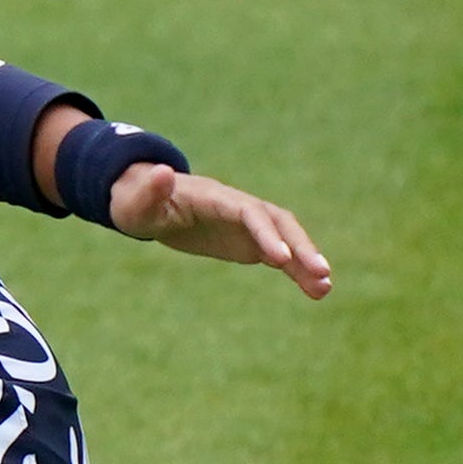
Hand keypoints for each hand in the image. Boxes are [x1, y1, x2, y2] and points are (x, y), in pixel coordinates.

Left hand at [110, 165, 332, 299]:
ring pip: (286, 240)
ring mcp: (248, 225)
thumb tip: (161, 171)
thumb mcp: (137, 201)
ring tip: (325, 289)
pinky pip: (280, 256)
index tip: (280, 259)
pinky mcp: (250, 242)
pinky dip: (298, 272)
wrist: (148, 205)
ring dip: (307, 261)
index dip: (265, 232)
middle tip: (320, 272)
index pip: (248, 213)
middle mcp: (240, 208)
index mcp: (216, 198)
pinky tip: (316, 292)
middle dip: (300, 246)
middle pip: (278, 223)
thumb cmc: (139, 203)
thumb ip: (151, 191)